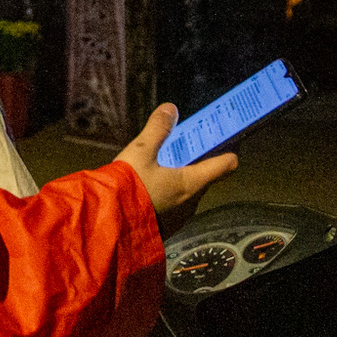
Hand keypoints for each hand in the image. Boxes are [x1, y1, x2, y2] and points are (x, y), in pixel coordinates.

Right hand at [114, 104, 238, 237]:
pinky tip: (151, 186)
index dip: (229, 149)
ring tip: (164, 164)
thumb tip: (171, 109)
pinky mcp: (166, 227)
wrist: (107, 226)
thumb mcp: (140, 151)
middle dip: (199, 161)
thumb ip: (158, 129)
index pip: (227, 165)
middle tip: (186, 145)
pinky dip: (170, 193)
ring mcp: (180, 217)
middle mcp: (192, 202)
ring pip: (189, 192)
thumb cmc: (128, 187)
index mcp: (192, 182)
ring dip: (182, 178)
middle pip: (206, 177)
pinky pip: (175, 205)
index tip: (225, 137)